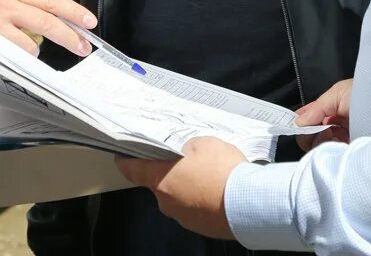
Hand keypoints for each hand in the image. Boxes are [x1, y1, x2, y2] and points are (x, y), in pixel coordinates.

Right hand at [0, 0, 95, 56]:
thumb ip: (20, 5)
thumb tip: (52, 21)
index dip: (73, 11)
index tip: (89, 22)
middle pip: (49, 18)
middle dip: (70, 35)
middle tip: (84, 46)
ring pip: (33, 40)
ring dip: (37, 52)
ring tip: (31, 54)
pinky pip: (14, 52)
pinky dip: (19, 58)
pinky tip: (13, 57)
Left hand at [116, 137, 244, 239]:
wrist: (248, 204)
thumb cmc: (222, 171)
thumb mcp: (203, 143)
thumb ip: (187, 147)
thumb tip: (185, 152)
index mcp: (160, 179)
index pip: (132, 170)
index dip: (126, 161)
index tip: (123, 157)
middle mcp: (166, 201)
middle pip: (160, 183)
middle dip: (171, 172)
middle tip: (188, 160)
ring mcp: (182, 217)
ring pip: (178, 197)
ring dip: (188, 187)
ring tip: (209, 175)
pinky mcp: (199, 227)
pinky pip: (194, 208)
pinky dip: (201, 200)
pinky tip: (217, 190)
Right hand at [295, 78, 352, 150]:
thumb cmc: (366, 93)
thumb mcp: (338, 94)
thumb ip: (316, 108)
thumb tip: (297, 123)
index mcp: (329, 111)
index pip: (306, 120)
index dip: (299, 123)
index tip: (294, 125)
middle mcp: (333, 126)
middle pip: (309, 137)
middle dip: (309, 134)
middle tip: (321, 129)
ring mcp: (341, 140)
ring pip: (318, 148)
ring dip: (320, 142)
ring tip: (333, 135)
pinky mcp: (350, 152)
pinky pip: (332, 156)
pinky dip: (330, 150)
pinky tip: (339, 142)